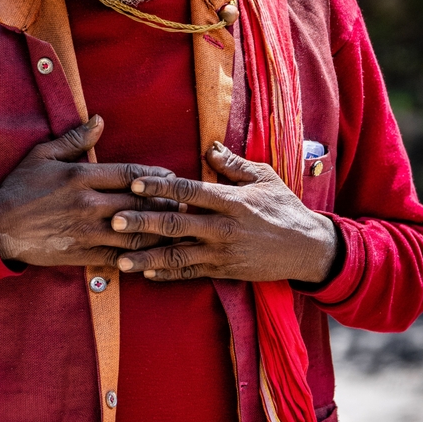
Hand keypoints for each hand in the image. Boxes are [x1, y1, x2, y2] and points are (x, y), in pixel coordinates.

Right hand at [0, 115, 182, 267]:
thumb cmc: (19, 187)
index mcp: (81, 177)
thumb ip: (74, 139)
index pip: (130, 173)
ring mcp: (87, 231)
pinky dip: (139, 254)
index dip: (154, 174)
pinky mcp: (83, 253)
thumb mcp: (43, 155)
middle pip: (139, 202)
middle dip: (164, 202)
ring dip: (158, 229)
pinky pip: (119, 256)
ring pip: (135, 231)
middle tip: (183, 201)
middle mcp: (88, 204)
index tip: (170, 175)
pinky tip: (153, 252)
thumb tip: (99, 121)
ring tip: (174, 226)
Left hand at [110, 142, 337, 283]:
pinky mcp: (224, 271)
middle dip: (142, 222)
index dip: (160, 186)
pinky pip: (191, 273)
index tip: (135, 184)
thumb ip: (233, 165)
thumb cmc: (284, 207)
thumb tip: (208, 147)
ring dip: (147, 257)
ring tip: (120, 258)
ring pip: (177, 255)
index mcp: (232, 201)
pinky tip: (146, 274)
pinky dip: (168, 274)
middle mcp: (223, 228)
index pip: (189, 190)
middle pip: (176, 224)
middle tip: (114, 221)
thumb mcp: (264, 178)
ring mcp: (222, 252)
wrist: (308, 249)